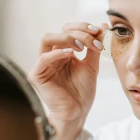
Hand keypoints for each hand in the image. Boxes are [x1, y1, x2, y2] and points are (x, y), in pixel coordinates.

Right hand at [28, 22, 108, 139]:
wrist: (77, 113)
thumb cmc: (82, 92)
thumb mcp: (91, 65)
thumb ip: (94, 46)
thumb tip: (102, 26)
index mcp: (62, 52)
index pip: (68, 29)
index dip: (83, 27)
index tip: (99, 31)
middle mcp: (51, 55)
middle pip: (59, 31)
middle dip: (79, 32)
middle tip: (94, 39)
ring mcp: (43, 64)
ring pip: (48, 38)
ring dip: (67, 38)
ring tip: (82, 46)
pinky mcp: (37, 75)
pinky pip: (44, 58)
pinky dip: (58, 53)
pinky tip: (71, 55)